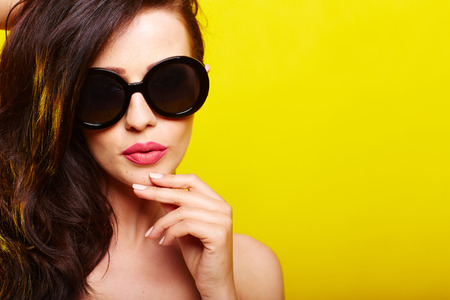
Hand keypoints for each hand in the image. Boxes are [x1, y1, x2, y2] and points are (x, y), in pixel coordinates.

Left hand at [133, 173, 236, 299]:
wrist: (213, 283)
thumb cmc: (200, 256)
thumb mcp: (183, 228)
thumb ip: (176, 208)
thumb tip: (159, 190)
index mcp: (218, 203)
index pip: (194, 180)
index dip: (171, 178)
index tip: (150, 178)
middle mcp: (223, 208)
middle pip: (185, 193)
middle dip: (157, 192)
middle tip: (137, 191)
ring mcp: (223, 220)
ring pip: (182, 210)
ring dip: (162, 223)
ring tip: (153, 234)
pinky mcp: (218, 233)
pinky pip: (185, 225)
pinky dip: (170, 233)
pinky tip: (164, 242)